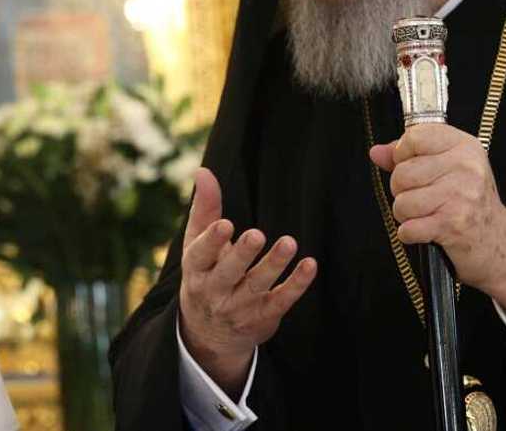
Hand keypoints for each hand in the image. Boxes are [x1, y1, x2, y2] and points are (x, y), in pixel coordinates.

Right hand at [178, 168, 316, 396]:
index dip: (212, 241)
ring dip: (274, 264)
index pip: (201, 255)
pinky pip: (281, 300)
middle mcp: (215, 290)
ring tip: (289, 243)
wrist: (208, 334)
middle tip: (257, 234)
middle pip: (229, 272)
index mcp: (196, 269)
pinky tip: (309, 264)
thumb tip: (202, 170)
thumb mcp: (197, 244)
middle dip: (242, 254)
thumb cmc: (205, 273)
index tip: (225, 223)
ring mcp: (239, 306)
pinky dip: (296, 284)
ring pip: (257, 285)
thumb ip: (204, 208)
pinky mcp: (263, 317)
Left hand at [369, 124, 505, 318]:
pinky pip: (408, 228)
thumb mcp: (446, 169)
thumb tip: (376, 152)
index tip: (414, 166)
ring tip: (428, 214)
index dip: (403, 154)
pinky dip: (410, 234)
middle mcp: (466, 167)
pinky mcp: (454, 224)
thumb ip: (408, 157)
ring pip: (401, 202)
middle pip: (402, 173)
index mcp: (464, 146)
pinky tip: (427, 230)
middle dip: (402, 190)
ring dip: (406, 214)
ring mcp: (461, 195)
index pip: (413, 136)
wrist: (500, 244)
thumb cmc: (469, 203)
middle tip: (424, 198)